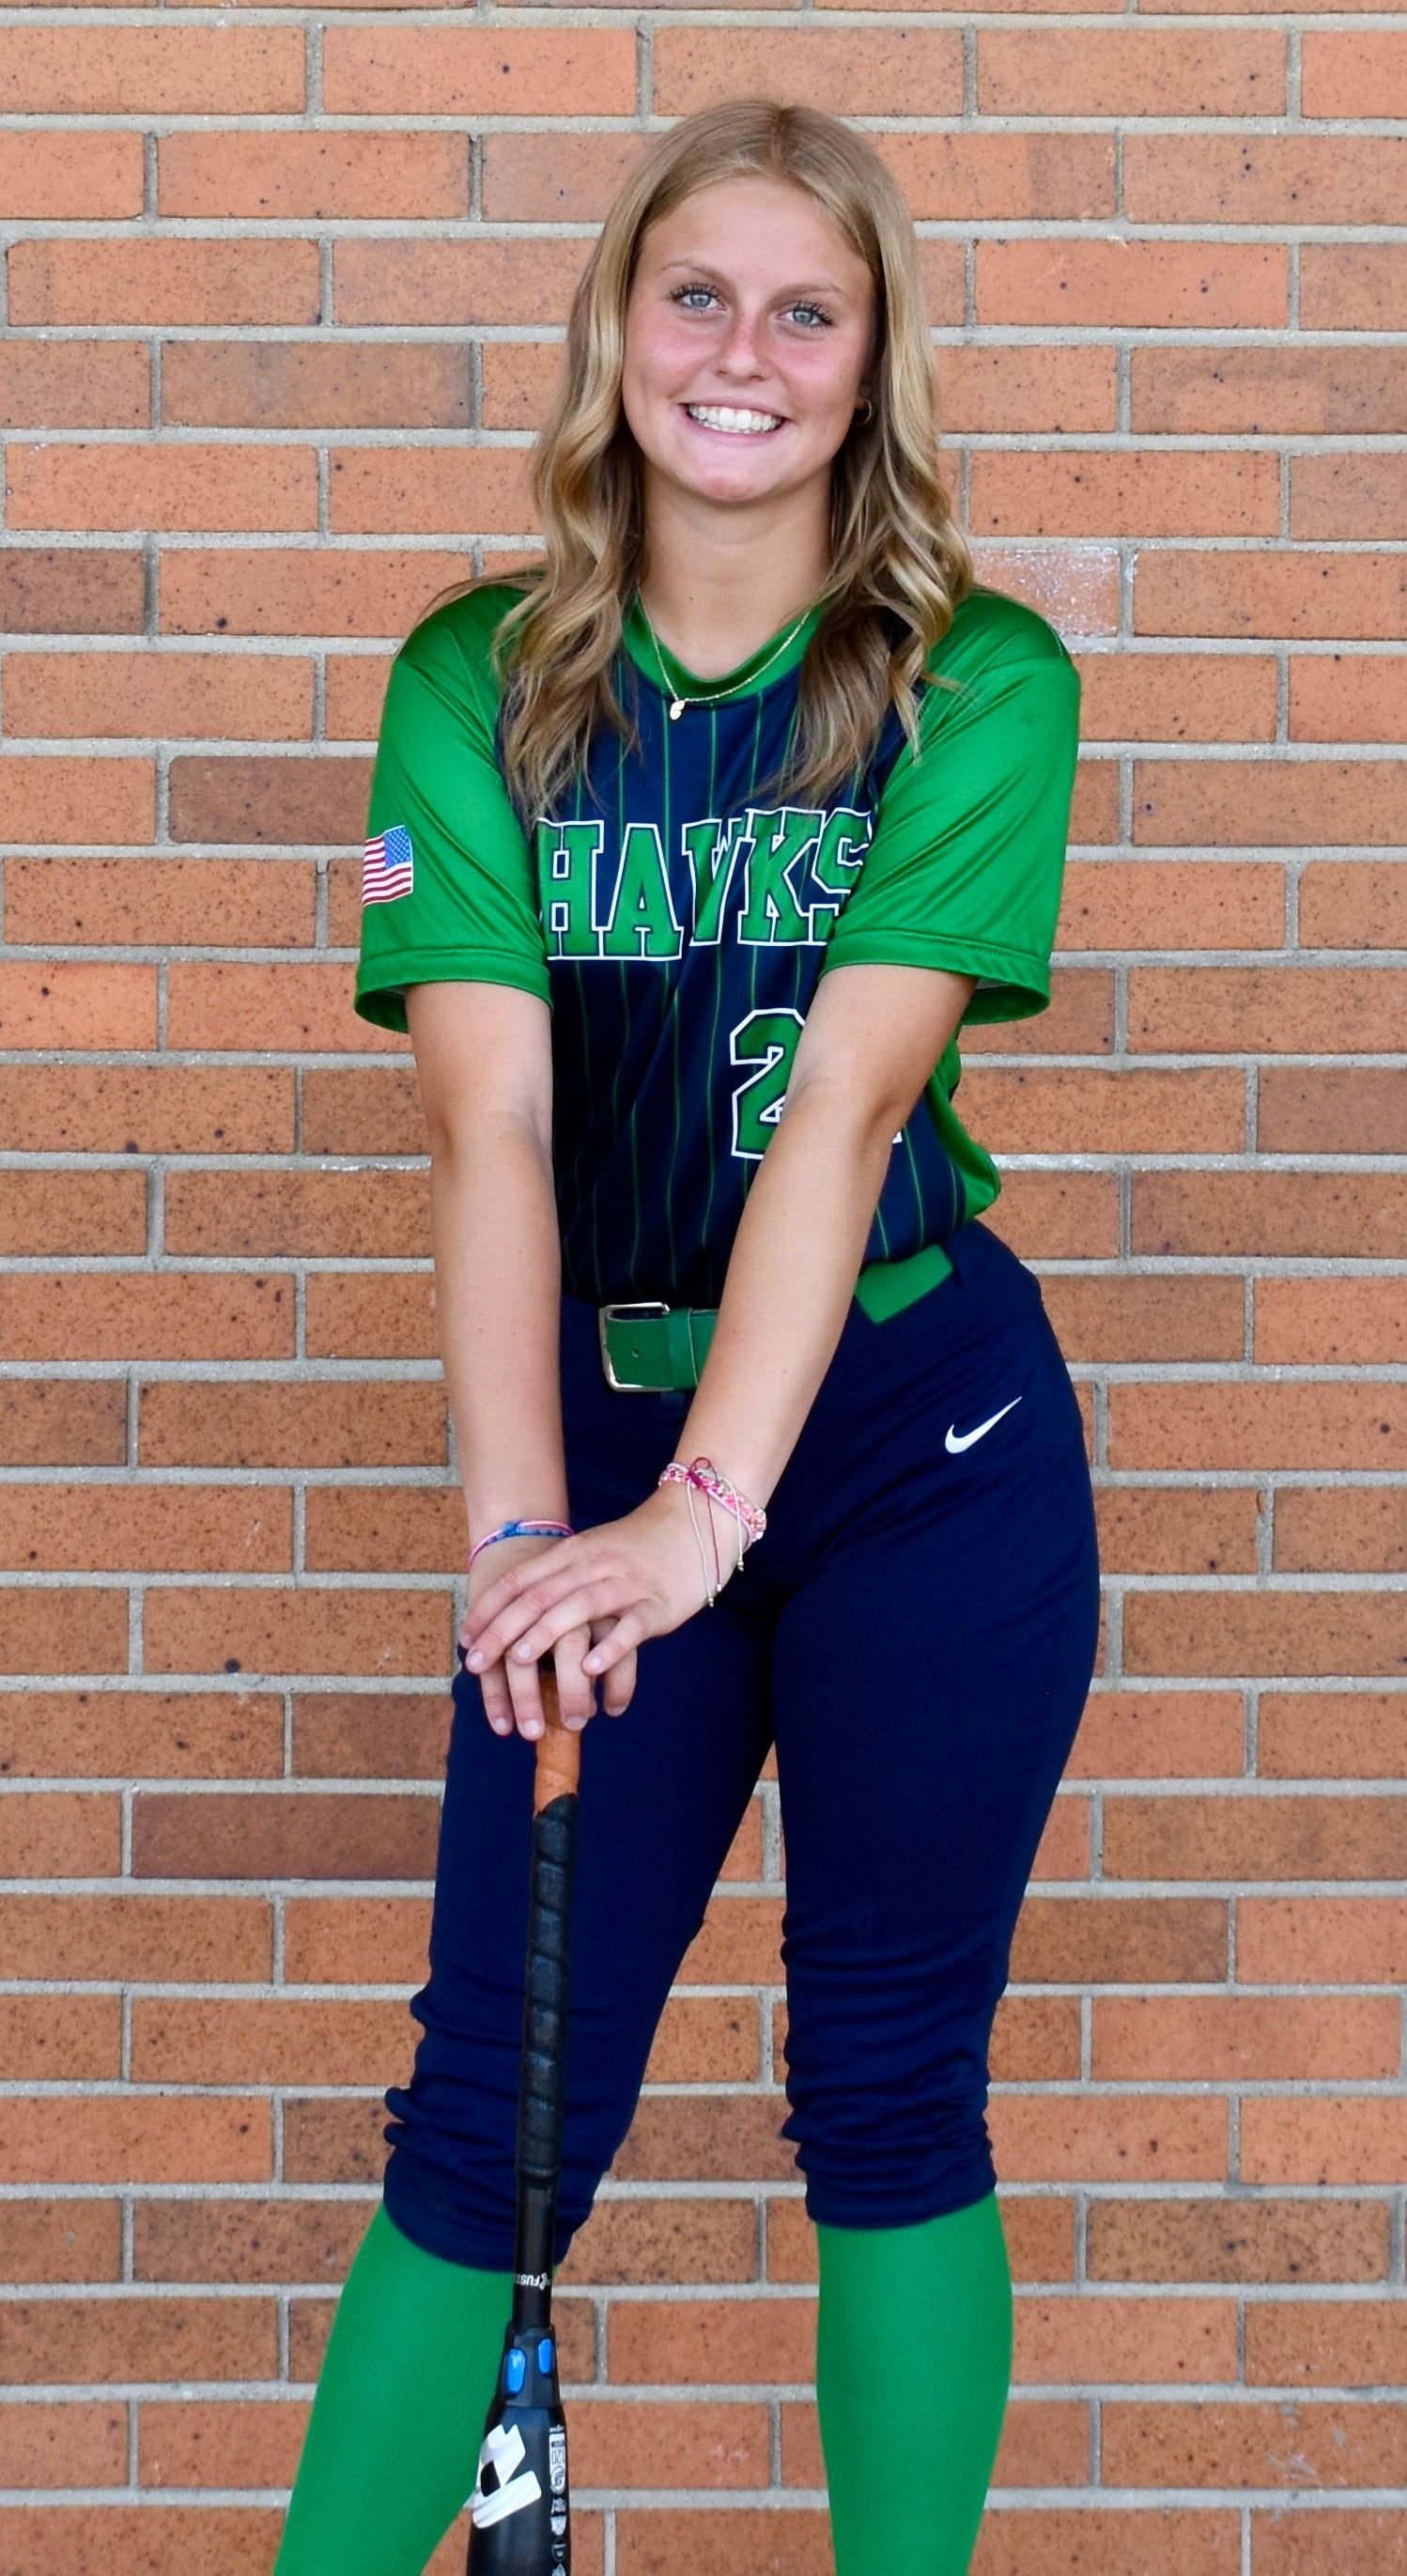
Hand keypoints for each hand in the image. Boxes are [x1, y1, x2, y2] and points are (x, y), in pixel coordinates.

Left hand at [460, 1484, 741, 1734]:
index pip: (519, 1580)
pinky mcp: (657, 1605)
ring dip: (545, 1634)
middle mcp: (592, 1565)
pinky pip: (630, 1627)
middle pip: (539, 1596)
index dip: (488, 1610)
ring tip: (519, 1661)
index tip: (464, 1640)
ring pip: (578, 1607)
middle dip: (502, 1630)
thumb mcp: (591, 1554)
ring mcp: (625, 1584)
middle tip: (475, 1662)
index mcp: (572, 1553)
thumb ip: (560, 1578)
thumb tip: (518, 1613)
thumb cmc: (638, 1547)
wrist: (696, 1521)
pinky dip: (609, 1647)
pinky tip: (590, 1668)